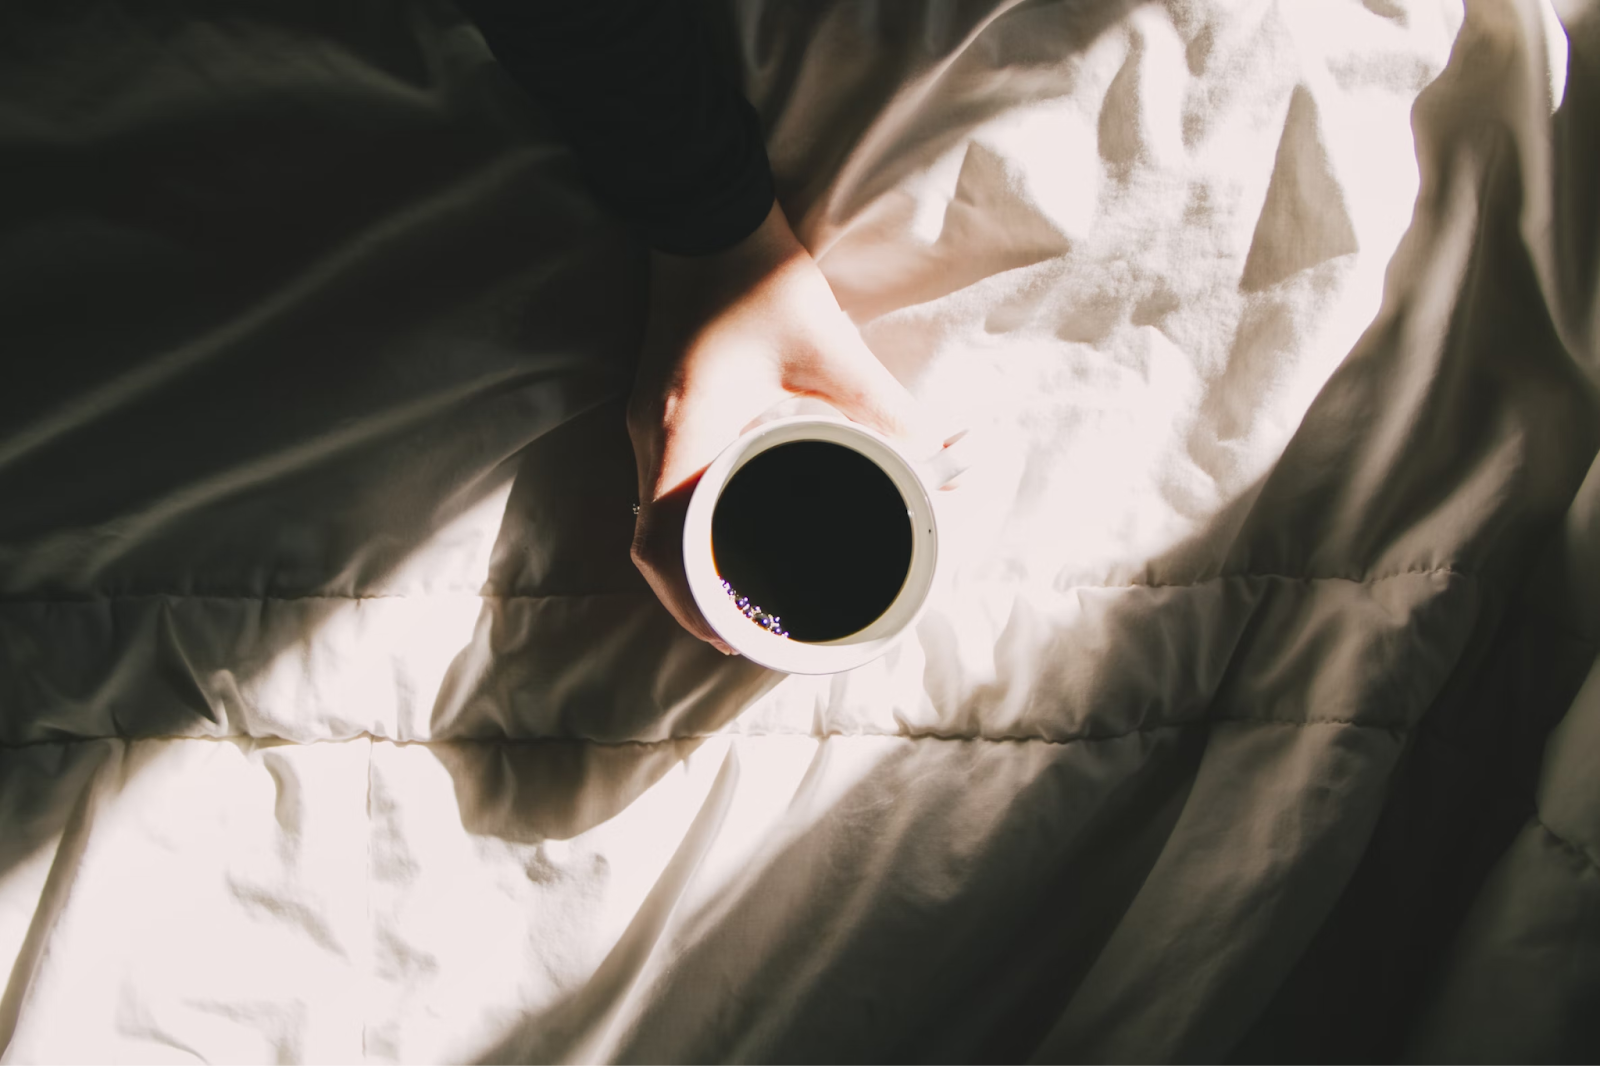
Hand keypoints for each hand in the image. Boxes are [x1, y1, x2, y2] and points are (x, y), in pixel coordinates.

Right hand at [626, 201, 932, 653]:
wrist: (705, 216)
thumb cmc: (759, 280)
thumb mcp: (831, 348)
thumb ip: (886, 408)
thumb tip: (944, 457)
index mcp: (684, 429)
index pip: (660, 542)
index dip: (691, 602)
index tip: (733, 638)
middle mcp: (651, 436)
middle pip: (652, 546)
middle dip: (693, 600)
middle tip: (747, 632)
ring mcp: (645, 424)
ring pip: (651, 521)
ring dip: (688, 566)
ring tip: (739, 598)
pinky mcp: (656, 412)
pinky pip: (659, 489)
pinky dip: (687, 528)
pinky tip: (724, 535)